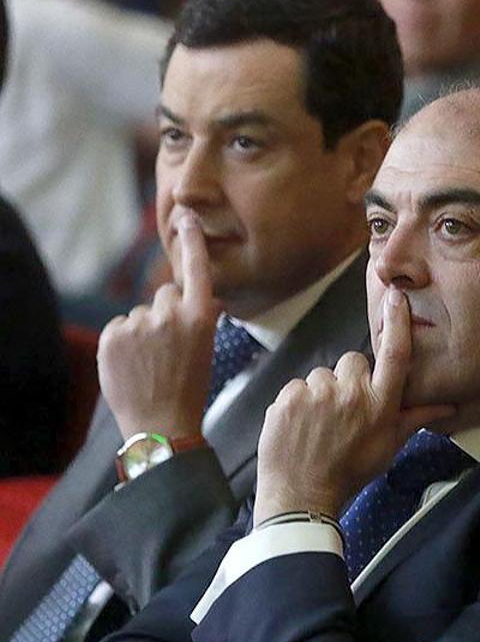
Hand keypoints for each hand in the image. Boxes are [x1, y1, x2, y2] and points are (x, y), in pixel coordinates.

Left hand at [98, 210, 219, 439]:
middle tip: (169, 348)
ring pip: (141, 314)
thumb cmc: (189, 388)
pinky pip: (119, 326)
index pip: (197, 269)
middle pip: (165, 294)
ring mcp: (139, 324)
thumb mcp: (206, 348)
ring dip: (143, 331)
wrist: (161, 424)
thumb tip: (183, 297)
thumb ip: (195, 317)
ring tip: (150, 363)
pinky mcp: (113, 335)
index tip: (186, 218)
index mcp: (200, 317)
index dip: (192, 241)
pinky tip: (132, 365)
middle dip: (166, 312)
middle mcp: (169, 315)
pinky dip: (123, 343)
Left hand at [253, 286, 454, 522]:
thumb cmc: (350, 472)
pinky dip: (297, 402)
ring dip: (321, 393)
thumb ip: (416, 418)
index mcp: (379, 404)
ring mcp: (317, 394)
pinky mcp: (287, 398)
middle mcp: (351, 394)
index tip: (396, 298)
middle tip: (343, 412)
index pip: (394, 355)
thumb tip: (449, 407)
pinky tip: (301, 426)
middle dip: (349, 380)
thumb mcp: (389, 446)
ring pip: (322, 375)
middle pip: (352, 362)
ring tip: (319, 424)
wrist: (301, 495)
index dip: (397, 323)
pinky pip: (296, 387)